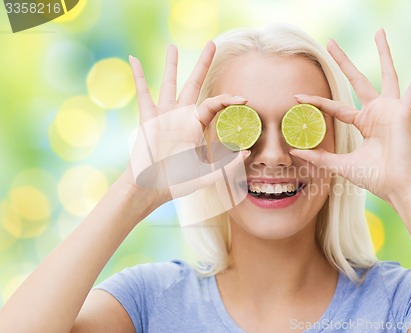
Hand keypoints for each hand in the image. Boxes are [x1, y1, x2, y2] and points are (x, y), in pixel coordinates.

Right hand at [120, 42, 249, 207]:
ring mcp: (164, 115)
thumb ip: (226, 166)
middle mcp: (181, 116)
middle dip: (203, 64)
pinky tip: (134, 58)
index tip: (244, 98)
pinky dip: (138, 75)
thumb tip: (247, 153)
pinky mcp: (148, 118)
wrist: (151, 188)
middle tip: (212, 44)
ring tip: (172, 45)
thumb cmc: (177, 183)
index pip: (214, 104)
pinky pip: (142, 92)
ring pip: (169, 83)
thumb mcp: (206, 176)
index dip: (229, 99)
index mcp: (196, 126)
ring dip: (171, 64)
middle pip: (194, 83)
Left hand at [290, 30, 410, 202]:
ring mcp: (390, 110)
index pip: (336, 106)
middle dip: (343, 62)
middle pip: (357, 80)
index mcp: (363, 122)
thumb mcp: (340, 164)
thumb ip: (319, 157)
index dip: (317, 101)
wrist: (395, 187)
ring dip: (383, 53)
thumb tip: (295, 152)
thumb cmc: (373, 177)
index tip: (297, 97)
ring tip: (379, 32)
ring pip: (386, 75)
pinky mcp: (402, 114)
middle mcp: (376, 112)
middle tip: (330, 42)